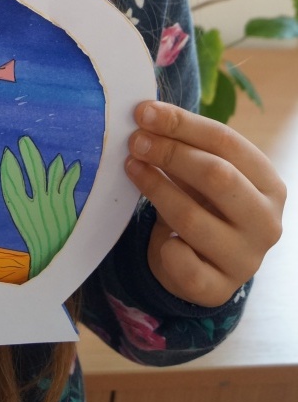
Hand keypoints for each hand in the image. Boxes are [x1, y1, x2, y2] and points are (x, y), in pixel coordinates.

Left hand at [125, 100, 285, 306]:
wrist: (204, 263)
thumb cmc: (204, 203)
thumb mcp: (204, 172)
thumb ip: (185, 144)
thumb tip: (147, 116)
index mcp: (269, 185)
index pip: (227, 142)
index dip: (182, 123)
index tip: (143, 112)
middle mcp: (266, 222)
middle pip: (216, 176)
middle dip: (169, 153)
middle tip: (135, 141)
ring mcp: (246, 259)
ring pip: (193, 218)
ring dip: (155, 188)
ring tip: (131, 167)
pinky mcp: (219, 289)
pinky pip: (185, 265)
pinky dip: (167, 247)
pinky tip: (160, 235)